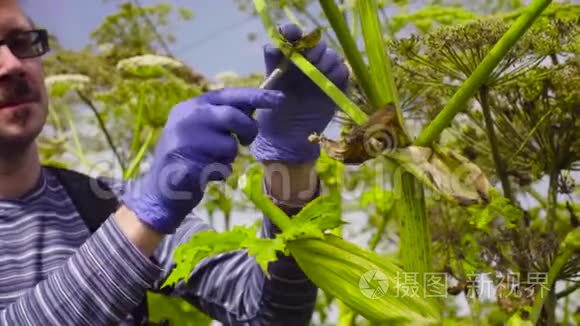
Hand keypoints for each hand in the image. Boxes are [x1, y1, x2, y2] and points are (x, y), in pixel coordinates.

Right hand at [121, 88, 284, 233]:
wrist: (160, 192)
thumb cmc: (188, 158)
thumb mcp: (201, 130)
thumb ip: (223, 117)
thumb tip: (255, 105)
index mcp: (191, 107)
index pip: (228, 94)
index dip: (255, 96)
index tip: (279, 98)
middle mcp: (186, 118)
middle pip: (232, 116)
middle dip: (248, 130)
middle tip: (247, 141)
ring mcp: (184, 140)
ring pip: (229, 145)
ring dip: (229, 157)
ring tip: (212, 162)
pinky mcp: (187, 164)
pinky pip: (222, 167)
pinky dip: (221, 173)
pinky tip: (205, 175)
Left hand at [250, 23, 349, 162]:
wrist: (286, 138)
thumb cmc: (272, 113)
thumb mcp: (266, 87)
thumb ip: (271, 66)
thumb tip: (273, 45)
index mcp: (287, 58)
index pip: (291, 34)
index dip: (292, 31)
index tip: (292, 35)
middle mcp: (305, 62)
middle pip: (315, 43)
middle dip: (312, 48)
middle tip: (308, 59)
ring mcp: (322, 73)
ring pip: (331, 55)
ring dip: (326, 60)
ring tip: (318, 73)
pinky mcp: (336, 86)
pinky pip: (343, 71)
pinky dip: (338, 73)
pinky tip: (329, 82)